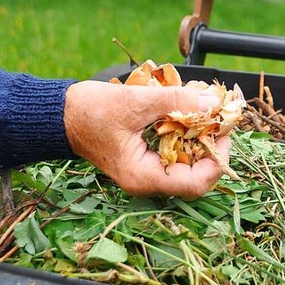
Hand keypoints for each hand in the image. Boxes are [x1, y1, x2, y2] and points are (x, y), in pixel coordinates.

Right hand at [63, 80, 228, 198]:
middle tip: (219, 120)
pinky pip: (176, 155)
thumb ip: (175, 102)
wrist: (61, 115)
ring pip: (188, 165)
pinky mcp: (147, 161)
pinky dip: (187, 137)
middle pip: (196, 176)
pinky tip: (189, 116)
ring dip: (201, 140)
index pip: (196, 183)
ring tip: (207, 114)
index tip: (224, 131)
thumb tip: (210, 104)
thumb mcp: (134, 102)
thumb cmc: (89, 112)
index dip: (217, 159)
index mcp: (144, 177)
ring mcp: (147, 173)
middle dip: (212, 147)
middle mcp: (148, 182)